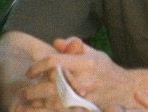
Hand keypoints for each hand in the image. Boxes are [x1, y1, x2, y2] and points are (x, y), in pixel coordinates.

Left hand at [26, 37, 142, 110]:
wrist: (123, 88)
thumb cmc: (105, 69)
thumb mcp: (93, 53)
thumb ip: (74, 47)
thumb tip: (56, 42)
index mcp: (85, 63)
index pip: (54, 62)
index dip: (37, 66)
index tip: (30, 72)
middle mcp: (83, 79)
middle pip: (49, 84)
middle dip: (32, 88)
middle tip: (24, 90)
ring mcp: (82, 96)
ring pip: (50, 101)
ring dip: (35, 102)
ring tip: (27, 101)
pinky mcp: (80, 108)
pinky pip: (56, 111)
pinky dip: (44, 110)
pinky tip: (35, 109)